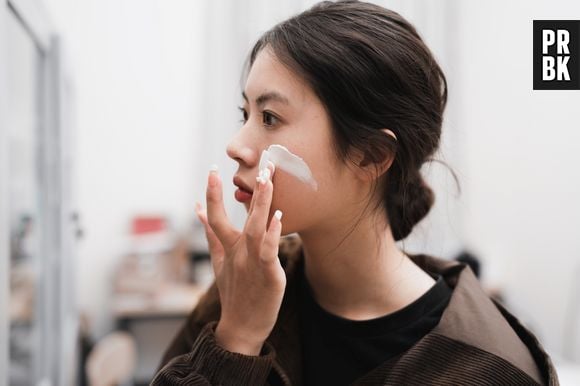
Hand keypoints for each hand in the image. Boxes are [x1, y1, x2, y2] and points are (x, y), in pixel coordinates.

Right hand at [195, 162, 284, 354]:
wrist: (241, 327)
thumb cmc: (233, 292)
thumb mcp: (218, 260)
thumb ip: (211, 234)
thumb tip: (198, 210)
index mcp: (227, 246)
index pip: (216, 215)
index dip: (212, 193)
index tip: (212, 170)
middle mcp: (238, 251)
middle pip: (242, 216)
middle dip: (251, 190)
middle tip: (260, 164)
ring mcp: (252, 262)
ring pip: (256, 228)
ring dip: (262, 204)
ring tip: (268, 180)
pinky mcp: (268, 275)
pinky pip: (269, 251)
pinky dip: (273, 234)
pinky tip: (278, 217)